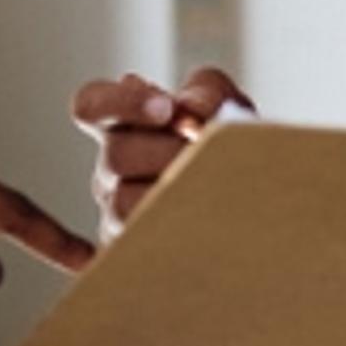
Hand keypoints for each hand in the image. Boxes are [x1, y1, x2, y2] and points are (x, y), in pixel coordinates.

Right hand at [72, 67, 253, 230]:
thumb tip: (189, 109)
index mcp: (123, 127)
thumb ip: (206, 93)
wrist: (253, 199)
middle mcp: (112, 170)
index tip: (166, 108)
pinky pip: (138, 243)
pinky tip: (203, 219)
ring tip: (214, 186)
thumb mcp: (226, 105)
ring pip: (125, 204)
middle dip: (169, 150)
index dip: (119, 102)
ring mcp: (116, 213)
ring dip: (175, 192)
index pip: (91, 105)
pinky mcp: (133, 251)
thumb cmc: (231, 146)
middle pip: (115, 154)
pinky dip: (173, 229)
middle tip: (208, 154)